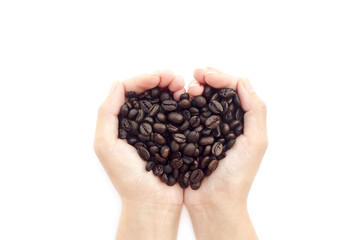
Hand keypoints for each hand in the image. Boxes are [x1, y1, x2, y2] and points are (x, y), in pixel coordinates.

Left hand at [94, 71, 185, 239]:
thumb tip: (118, 83)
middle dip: (161, 81)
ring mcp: (157, 130)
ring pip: (164, 101)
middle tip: (175, 77)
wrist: (152, 202)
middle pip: (149, 94)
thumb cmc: (127, 177)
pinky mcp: (173, 137)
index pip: (129, 92)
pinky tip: (189, 98)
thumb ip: (107, 113)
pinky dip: (183, 104)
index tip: (158, 77)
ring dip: (173, 89)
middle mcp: (139, 123)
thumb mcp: (106, 145)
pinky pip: (178, 116)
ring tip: (183, 85)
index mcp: (121, 122)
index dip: (143, 80)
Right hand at [185, 68, 267, 239]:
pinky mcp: (191, 138)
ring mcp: (207, 130)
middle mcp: (226, 123)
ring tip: (186, 87)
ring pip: (201, 101)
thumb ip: (255, 110)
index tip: (205, 74)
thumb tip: (244, 79)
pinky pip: (187, 116)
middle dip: (207, 79)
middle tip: (194, 75)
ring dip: (194, 89)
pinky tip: (177, 99)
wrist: (213, 202)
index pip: (234, 90)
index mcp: (242, 121)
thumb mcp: (255, 142)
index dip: (221, 77)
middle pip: (217, 92)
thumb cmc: (237, 176)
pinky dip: (182, 105)